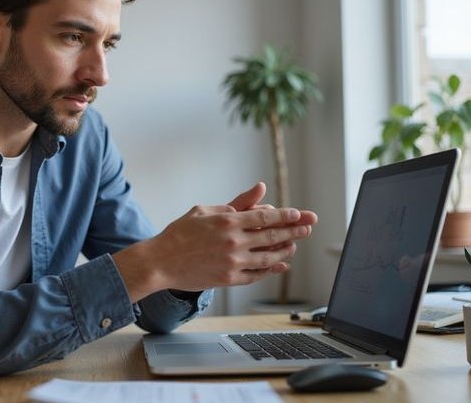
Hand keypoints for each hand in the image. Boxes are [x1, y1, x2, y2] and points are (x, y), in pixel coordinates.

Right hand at [113, 182, 317, 301]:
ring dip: (285, 250)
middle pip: (272, 236)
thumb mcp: (206, 210)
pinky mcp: (229, 279)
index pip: (265, 217)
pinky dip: (271, 269)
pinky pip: (257, 274)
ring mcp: (232, 263)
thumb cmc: (181, 233)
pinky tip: (281, 264)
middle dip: (294, 231)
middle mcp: (233, 242)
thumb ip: (236, 202)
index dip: (285, 216)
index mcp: (227, 222)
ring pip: (268, 257)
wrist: (161, 262)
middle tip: (308, 228)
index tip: (299, 214)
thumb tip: (261, 190)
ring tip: (296, 245)